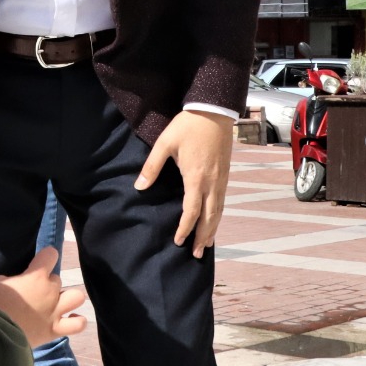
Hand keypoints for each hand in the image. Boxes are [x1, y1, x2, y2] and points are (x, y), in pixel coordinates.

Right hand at [0, 246, 87, 346]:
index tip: (39, 263)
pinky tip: (70, 318)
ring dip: (68, 298)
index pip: (51, 254)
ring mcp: (56, 311)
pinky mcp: (56, 330)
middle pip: (57, 279)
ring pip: (77, 297)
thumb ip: (15, 279)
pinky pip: (78, 324)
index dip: (45, 257)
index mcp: (37, 276)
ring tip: (58, 303)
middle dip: (47, 284)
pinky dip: (77, 321)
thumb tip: (21, 283)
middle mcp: (51, 291)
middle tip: (34, 294)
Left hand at [134, 109, 233, 257]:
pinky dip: (219, 216)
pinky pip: (223, 201)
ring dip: (213, 229)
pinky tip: (215, 220)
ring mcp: (222, 179)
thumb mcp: (164, 143)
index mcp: (196, 178)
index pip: (191, 211)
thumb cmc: (188, 126)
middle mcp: (212, 182)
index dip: (185, 228)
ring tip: (207, 245)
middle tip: (197, 254)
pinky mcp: (226, 174)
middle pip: (209, 217)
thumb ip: (152, 167)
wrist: (214, 111)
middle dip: (203, 237)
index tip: (178, 241)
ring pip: (219, 211)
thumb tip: (139, 186)